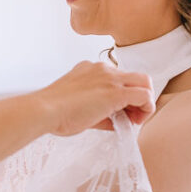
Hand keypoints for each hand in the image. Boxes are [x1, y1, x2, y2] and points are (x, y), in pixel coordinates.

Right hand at [36, 62, 153, 136]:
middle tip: (132, 117)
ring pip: (144, 82)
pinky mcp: (116, 91)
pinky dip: (146, 109)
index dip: (125, 96)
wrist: (44, 110)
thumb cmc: (54, 112)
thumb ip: (100, 112)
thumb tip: (117, 122)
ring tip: (134, 120)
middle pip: (136, 77)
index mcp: (91, 70)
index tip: (120, 113)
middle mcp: (103, 69)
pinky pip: (144, 95)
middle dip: (140, 97)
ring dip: (144, 102)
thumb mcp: (79, 107)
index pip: (119, 78)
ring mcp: (110, 78)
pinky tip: (135, 121)